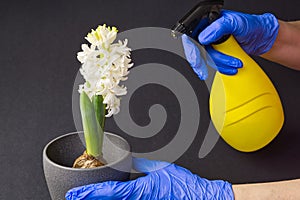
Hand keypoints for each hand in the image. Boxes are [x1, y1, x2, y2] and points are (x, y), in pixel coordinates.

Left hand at [65, 158, 233, 199]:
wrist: (197, 196)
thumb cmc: (181, 184)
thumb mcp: (159, 168)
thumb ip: (141, 164)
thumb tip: (128, 160)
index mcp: (140, 190)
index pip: (110, 192)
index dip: (91, 193)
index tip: (76, 194)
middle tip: (72, 197)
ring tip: (82, 198)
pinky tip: (103, 199)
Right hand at [182, 10, 278, 78]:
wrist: (264, 39)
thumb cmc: (252, 25)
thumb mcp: (235, 23)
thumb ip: (218, 28)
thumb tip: (203, 38)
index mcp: (209, 22)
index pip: (193, 35)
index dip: (191, 48)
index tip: (196, 58)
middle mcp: (209, 32)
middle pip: (197, 49)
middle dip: (200, 61)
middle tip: (202, 71)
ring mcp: (214, 44)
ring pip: (207, 58)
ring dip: (220, 64)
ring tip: (235, 63)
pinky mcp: (219, 54)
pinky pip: (215, 63)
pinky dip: (223, 68)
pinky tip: (231, 67)